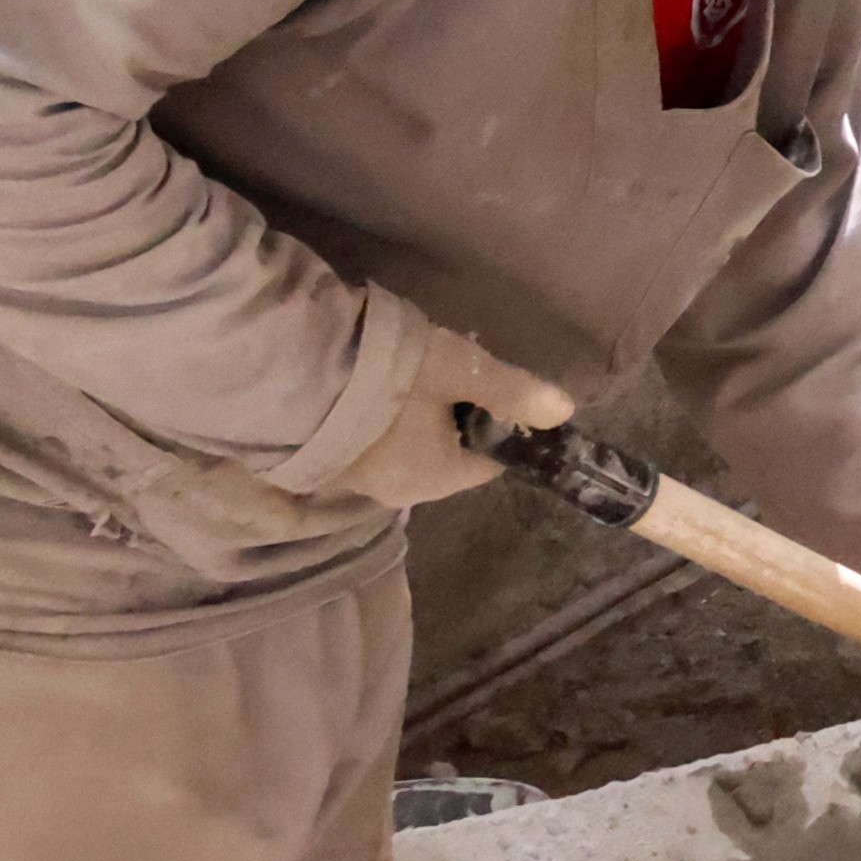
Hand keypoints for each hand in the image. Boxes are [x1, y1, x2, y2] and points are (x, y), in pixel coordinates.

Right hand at [332, 326, 575, 508]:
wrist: (294, 369)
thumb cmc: (390, 375)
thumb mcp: (462, 373)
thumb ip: (514, 393)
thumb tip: (565, 412)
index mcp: (434, 481)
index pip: (486, 461)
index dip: (497, 424)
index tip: (488, 388)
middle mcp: (397, 491)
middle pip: (448, 453)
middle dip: (456, 414)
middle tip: (448, 370)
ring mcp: (358, 478)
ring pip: (411, 445)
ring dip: (419, 412)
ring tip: (413, 369)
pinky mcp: (329, 456)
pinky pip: (376, 440)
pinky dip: (385, 415)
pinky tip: (378, 381)